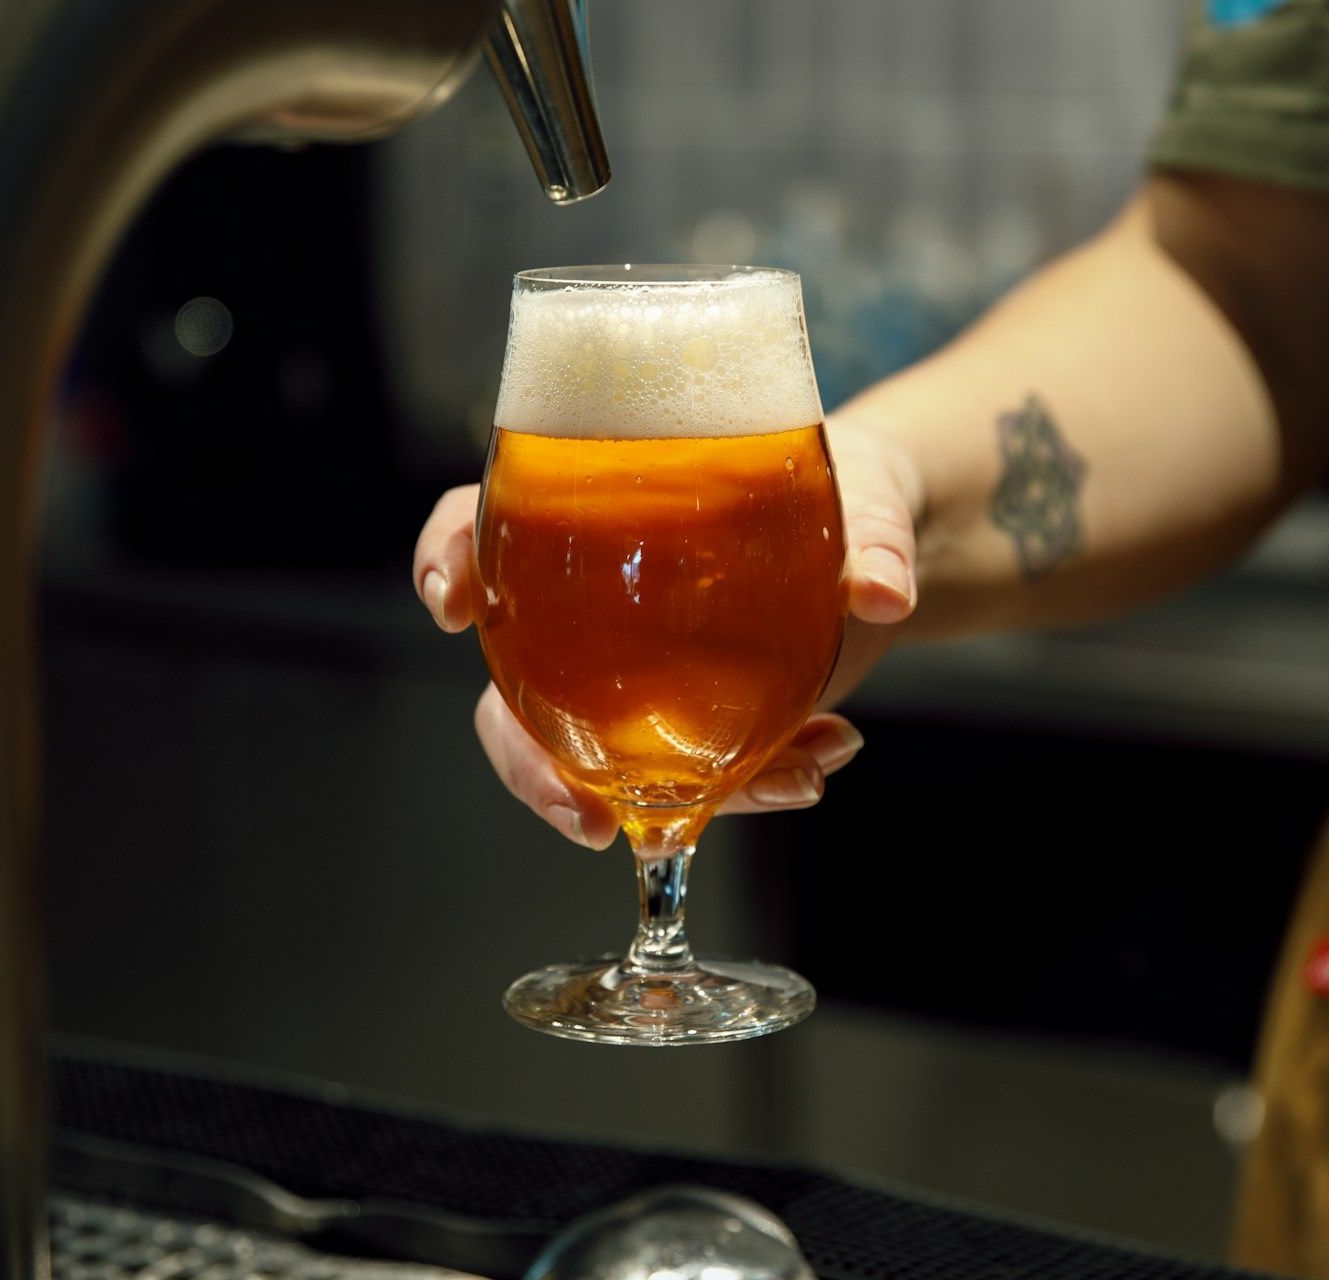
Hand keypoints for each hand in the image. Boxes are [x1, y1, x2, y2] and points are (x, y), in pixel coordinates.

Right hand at [412, 416, 921, 848]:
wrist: (880, 556)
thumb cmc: (843, 495)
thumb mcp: (866, 497)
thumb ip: (875, 539)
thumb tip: (881, 592)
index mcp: (597, 511)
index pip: (482, 522)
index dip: (447, 557)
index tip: (453, 604)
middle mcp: (592, 605)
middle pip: (509, 687)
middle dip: (531, 768)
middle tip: (590, 820)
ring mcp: (632, 678)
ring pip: (590, 761)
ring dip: (672, 804)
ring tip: (791, 780)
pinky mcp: (686, 729)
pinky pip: (686, 785)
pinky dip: (755, 790)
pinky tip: (821, 761)